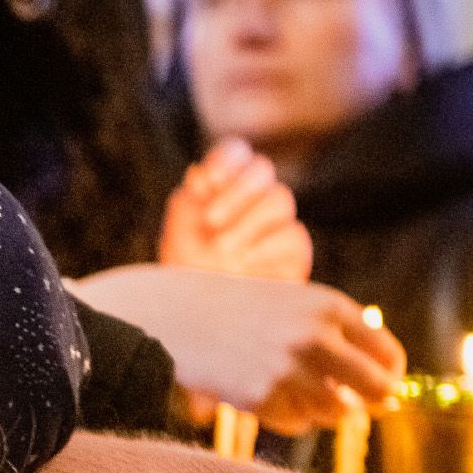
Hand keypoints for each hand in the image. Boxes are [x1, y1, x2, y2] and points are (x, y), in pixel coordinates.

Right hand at [69, 265, 404, 434]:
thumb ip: (342, 341)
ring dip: (322, 410)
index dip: (388, 378)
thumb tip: (390, 402)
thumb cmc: (243, 312)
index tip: (376, 388)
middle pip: (374, 389)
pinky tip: (262, 392)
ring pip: (335, 413)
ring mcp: (287, 368)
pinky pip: (296, 423)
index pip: (387, 356)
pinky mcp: (260, 397)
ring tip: (292, 389)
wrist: (177, 314)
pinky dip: (287, 415)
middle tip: (353, 406)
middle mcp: (314, 336)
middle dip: (371, 403)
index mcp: (329, 307)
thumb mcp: (296, 308)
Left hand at [159, 138, 313, 282]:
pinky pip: (294, 235)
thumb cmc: (187, 275)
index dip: (227, 158)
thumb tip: (200, 174)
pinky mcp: (294, 252)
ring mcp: (277, 225)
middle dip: (236, 192)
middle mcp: (253, 201)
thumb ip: (188, 201)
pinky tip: (245, 261)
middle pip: (261, 169)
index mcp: (223, 189)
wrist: (202, 319)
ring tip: (222, 249)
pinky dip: (266, 246)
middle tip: (211, 220)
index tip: (208, 179)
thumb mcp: (178, 235)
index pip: (236, 153)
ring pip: (280, 199)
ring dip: (248, 221)